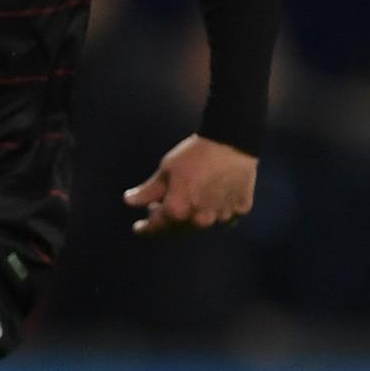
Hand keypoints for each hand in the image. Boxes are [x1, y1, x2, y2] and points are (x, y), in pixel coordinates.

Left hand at [125, 134, 257, 236]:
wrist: (231, 141)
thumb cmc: (193, 155)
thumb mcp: (165, 171)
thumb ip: (147, 191)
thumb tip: (128, 201)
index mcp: (178, 211)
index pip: (156, 227)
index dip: (145, 229)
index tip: (138, 228)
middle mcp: (200, 220)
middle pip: (179, 228)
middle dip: (167, 221)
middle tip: (158, 210)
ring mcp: (223, 217)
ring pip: (202, 223)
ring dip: (191, 216)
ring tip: (186, 200)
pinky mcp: (241, 209)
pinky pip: (225, 215)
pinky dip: (216, 209)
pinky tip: (212, 197)